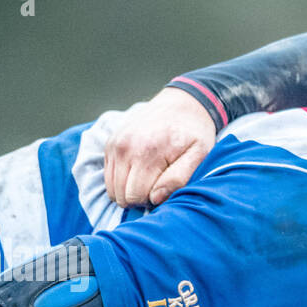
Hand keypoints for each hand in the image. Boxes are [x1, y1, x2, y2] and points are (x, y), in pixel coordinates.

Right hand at [104, 87, 217, 207]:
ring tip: (149, 180)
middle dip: (139, 198)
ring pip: (112, 189)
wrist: (182, 105)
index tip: (164, 191)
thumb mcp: (199, 155)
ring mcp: (115, 144)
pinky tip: (139, 173)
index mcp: (148, 152)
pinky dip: (122, 180)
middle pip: (122, 195)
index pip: (136, 196)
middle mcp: (126, 147)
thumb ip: (178, 179)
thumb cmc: (194, 134)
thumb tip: (155, 198)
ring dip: (129, 191)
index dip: (151, 201)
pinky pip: (108, 176)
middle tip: (157, 187)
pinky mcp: (110, 143)